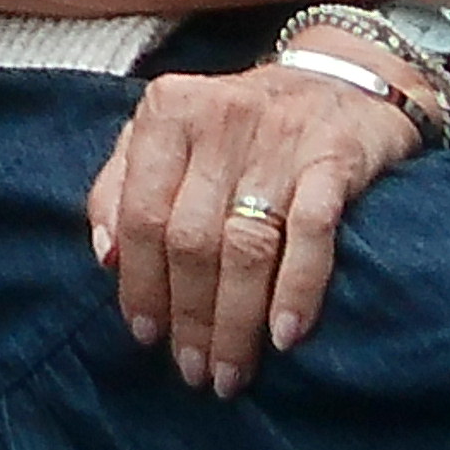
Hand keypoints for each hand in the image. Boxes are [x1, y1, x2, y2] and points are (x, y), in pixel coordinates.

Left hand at [89, 56, 423, 395]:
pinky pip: (312, 232)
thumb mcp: (170, 133)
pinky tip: (285, 335)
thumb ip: (123, 185)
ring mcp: (281, 139)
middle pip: (190, 238)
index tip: (145, 336)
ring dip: (235, 320)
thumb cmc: (240, 123)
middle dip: (188, 315)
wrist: (345, 77)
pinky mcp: (336, 158)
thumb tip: (104, 258)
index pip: (140, 213)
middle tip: (192, 369)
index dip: (140, 283)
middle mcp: (220, 118)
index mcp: (168, 111)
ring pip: (245, 245)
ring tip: (230, 372)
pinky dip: (297, 288)